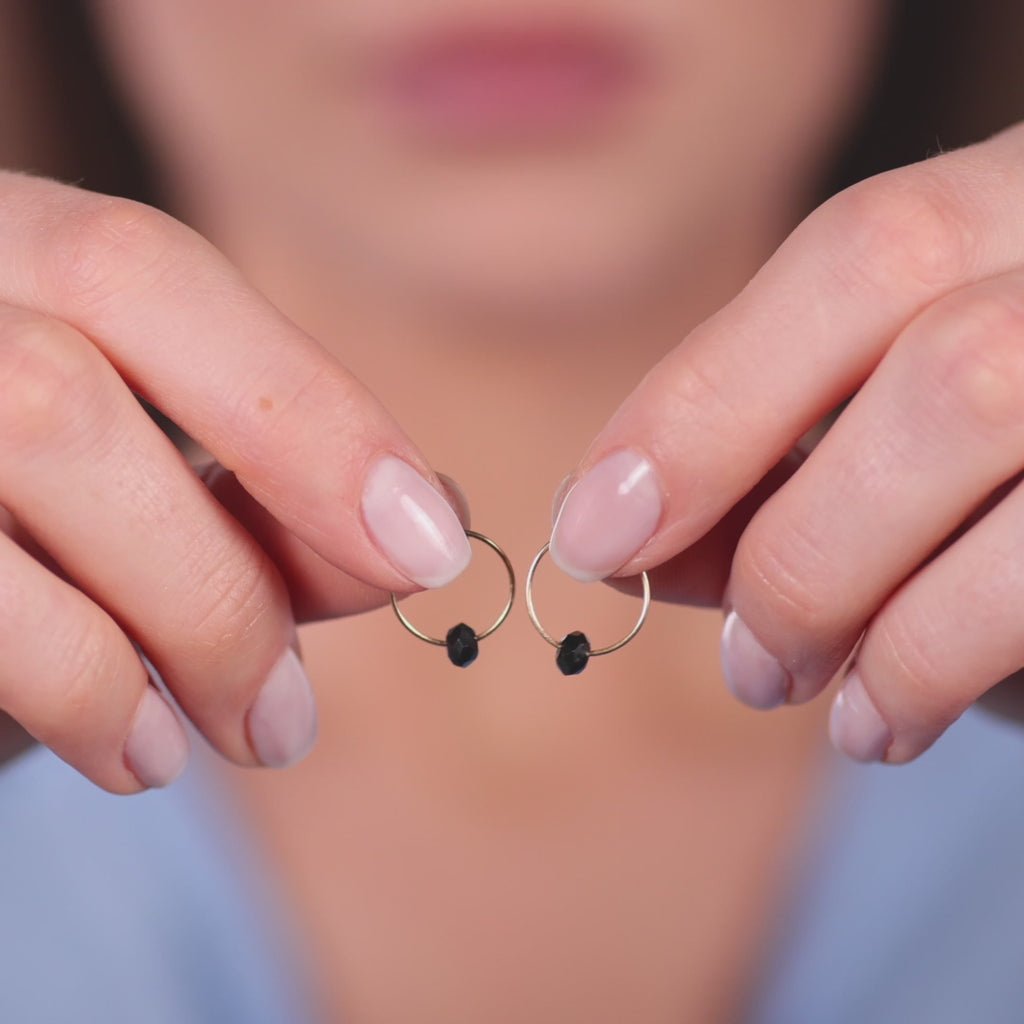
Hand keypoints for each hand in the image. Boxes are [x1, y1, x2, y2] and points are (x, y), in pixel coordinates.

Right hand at [0, 172, 469, 791]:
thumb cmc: (23, 492)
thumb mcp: (135, 459)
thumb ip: (259, 489)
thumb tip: (418, 525)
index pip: (143, 272)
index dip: (305, 412)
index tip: (427, 544)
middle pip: (60, 398)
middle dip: (218, 577)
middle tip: (291, 719)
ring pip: (12, 466)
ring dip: (146, 644)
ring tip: (222, 741)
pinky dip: (66, 685)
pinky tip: (131, 744)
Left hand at [550, 121, 1023, 764]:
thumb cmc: (986, 457)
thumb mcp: (880, 418)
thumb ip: (763, 460)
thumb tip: (618, 537)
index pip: (868, 253)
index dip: (709, 402)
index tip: (595, 534)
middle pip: (948, 371)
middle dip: (801, 542)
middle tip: (744, 660)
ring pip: (999, 442)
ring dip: (868, 613)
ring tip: (800, 693)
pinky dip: (944, 660)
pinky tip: (884, 713)